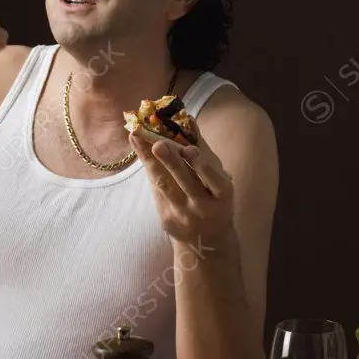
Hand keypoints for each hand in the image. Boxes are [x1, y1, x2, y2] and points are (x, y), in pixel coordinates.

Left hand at [130, 117, 234, 246]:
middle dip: (171, 162)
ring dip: (150, 161)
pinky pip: (157, 192)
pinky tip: (140, 151)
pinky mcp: (166, 220)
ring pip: (164, 187)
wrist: (207, 239)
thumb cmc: (214, 199)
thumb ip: (203, 150)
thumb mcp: (218, 179)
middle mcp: (203, 207)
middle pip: (186, 183)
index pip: (214, 180)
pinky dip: (149, 170)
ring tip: (137, 139)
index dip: (202, 166)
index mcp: (222, 196)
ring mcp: (183, 215)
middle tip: (157, 143)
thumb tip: (188, 119)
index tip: (189, 149)